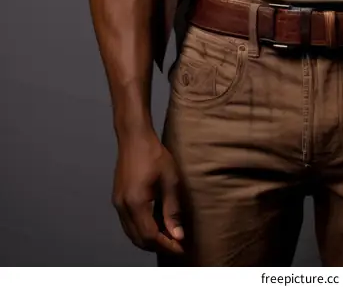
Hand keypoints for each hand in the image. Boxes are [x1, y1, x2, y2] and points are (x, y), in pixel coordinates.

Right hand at [112, 128, 184, 254]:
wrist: (134, 137)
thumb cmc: (154, 154)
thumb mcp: (170, 181)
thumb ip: (172, 210)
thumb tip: (177, 235)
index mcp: (135, 203)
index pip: (150, 236)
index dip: (166, 245)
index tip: (181, 248)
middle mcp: (123, 207)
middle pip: (139, 239)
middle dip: (158, 246)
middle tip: (177, 245)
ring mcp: (118, 203)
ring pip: (132, 233)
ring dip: (149, 239)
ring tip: (169, 237)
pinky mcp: (118, 198)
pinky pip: (128, 223)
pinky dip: (142, 229)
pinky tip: (156, 224)